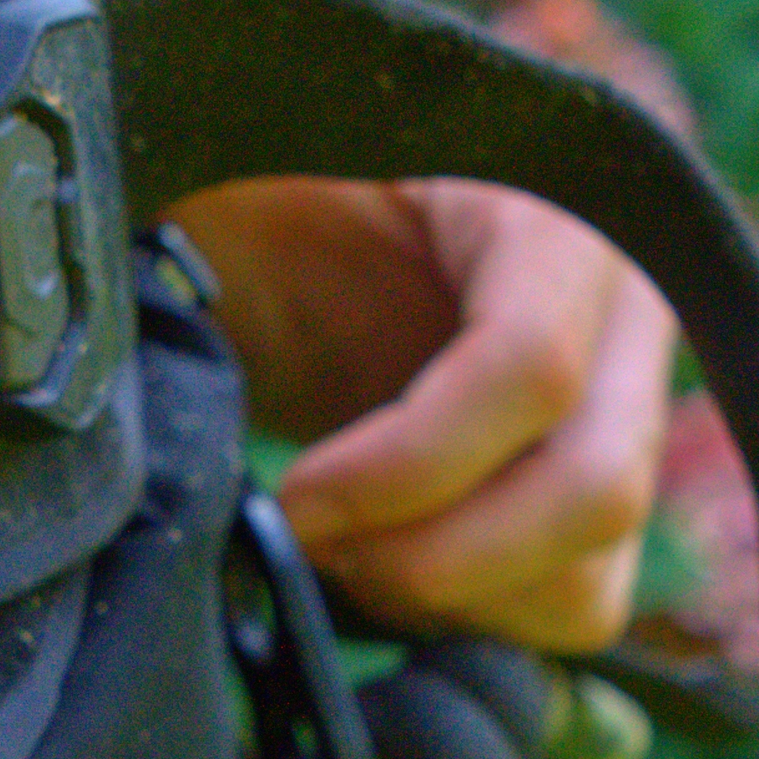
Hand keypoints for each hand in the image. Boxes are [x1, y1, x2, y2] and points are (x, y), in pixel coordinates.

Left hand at [169, 175, 677, 652]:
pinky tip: (376, 565)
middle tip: (311, 544)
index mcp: (551, 204)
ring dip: (451, 597)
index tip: (296, 498)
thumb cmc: (276, 170)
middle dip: (434, 560)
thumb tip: (130, 245)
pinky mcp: (592, 484)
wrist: (314, 198)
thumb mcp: (247, 141)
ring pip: (591, 573)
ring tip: (337, 551)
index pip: (530, 364)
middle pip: (592, 492)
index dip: (402, 466)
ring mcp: (627, 407)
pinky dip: (466, 616)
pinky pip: (570, 601)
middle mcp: (628, 307)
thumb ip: (236, 186)